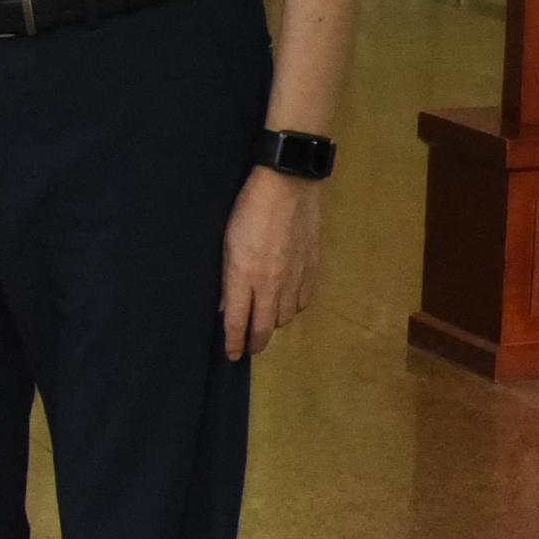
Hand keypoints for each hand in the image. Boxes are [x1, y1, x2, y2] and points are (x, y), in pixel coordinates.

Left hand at [222, 169, 321, 360]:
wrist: (289, 183)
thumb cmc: (249, 207)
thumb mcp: (227, 242)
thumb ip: (228, 277)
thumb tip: (227, 304)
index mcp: (244, 275)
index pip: (237, 322)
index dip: (234, 343)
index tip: (232, 354)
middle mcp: (270, 283)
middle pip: (264, 327)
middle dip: (256, 343)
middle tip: (250, 348)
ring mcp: (294, 277)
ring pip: (285, 317)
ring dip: (274, 323)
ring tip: (267, 321)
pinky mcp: (311, 267)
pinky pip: (303, 301)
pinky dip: (294, 307)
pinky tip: (288, 302)